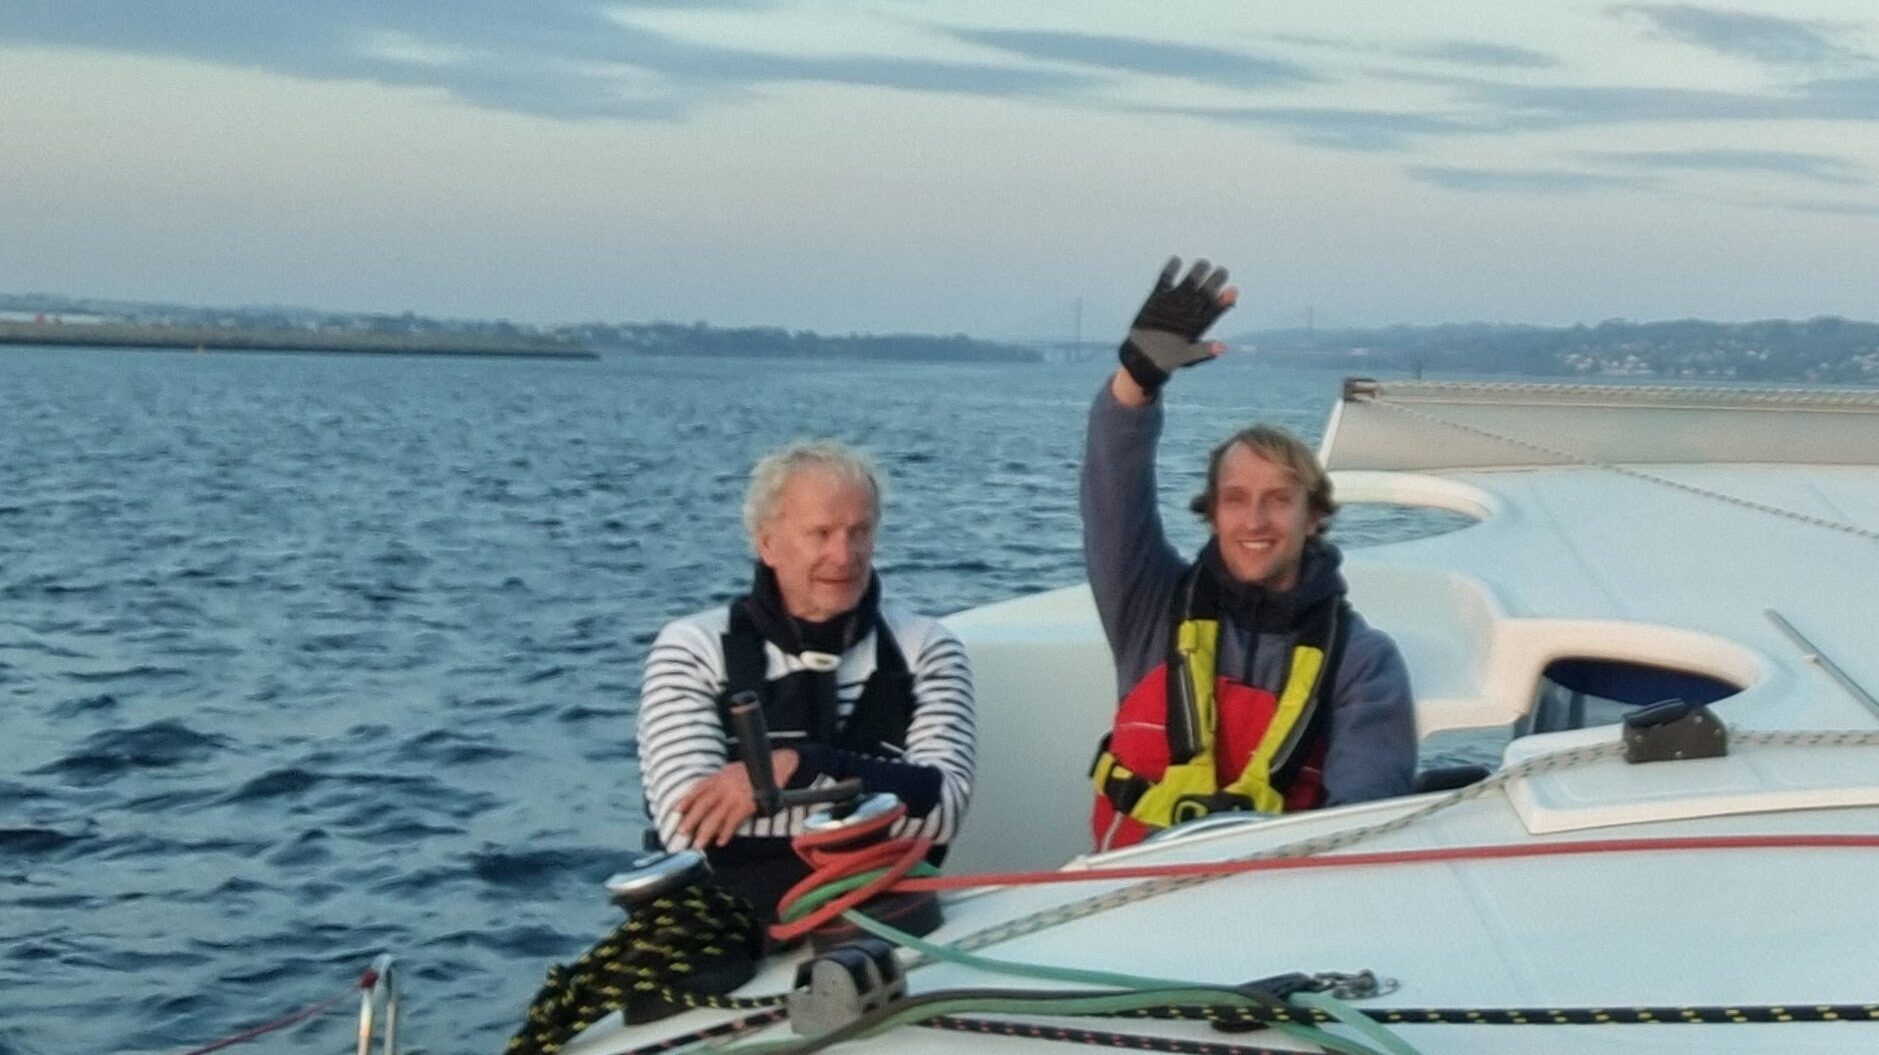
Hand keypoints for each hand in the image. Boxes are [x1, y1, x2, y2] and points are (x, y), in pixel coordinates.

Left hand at [673, 749, 799, 846]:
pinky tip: (721, 841)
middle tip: (681, 832)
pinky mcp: (747, 804)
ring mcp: (735, 795)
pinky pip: (733, 821)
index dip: (686, 800)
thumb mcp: (733, 769)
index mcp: (720, 776)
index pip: (699, 789)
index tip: (676, 811)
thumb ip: (721, 780)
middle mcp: (724, 785)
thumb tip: (710, 791)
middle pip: (703, 804)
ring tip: (698, 844)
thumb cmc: (756, 769)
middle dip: (691, 819)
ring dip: (705, 831)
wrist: (777, 765)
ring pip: (716, 816)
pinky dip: (726, 832)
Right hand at [1117, 257, 1236, 397]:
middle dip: (1216, 278)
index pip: (1218, 306)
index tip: (1232, 290)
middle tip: (1218, 273)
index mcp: (1201, 321)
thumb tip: (1223, 348)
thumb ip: (1204, 351)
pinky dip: (1171, 268)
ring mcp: (1176, 300)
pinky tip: (1176, 261)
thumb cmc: (1169, 358)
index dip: (1226, 298)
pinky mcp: (1159, 296)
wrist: (1144, 356)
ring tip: (1201, 264)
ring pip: (1191, 279)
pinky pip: (1166, 278)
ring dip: (1198, 270)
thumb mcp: (1188, 357)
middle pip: (1208, 288)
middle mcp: (1191, 308)